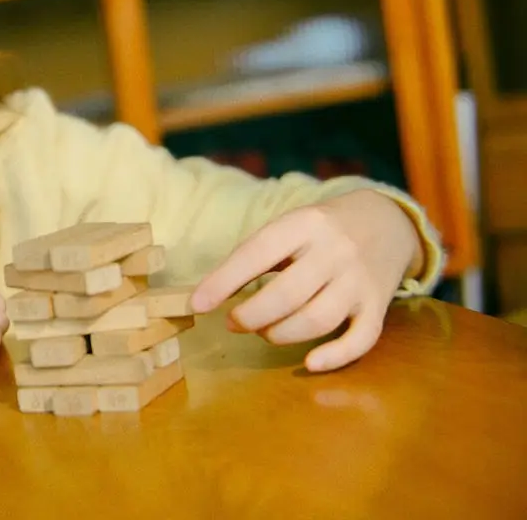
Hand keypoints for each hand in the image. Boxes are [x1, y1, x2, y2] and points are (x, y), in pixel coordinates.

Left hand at [191, 189, 422, 372]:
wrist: (386, 222)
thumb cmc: (320, 230)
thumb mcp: (289, 227)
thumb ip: (256, 255)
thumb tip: (210, 293)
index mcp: (304, 224)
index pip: (257, 253)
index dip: (223, 281)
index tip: (198, 304)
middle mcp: (335, 251)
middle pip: (287, 293)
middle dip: (251, 315)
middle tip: (234, 322)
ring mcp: (359, 280)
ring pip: (317, 319)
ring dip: (281, 334)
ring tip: (263, 331)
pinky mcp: (378, 306)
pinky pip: (361, 339)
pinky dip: (335, 357)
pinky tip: (309, 363)